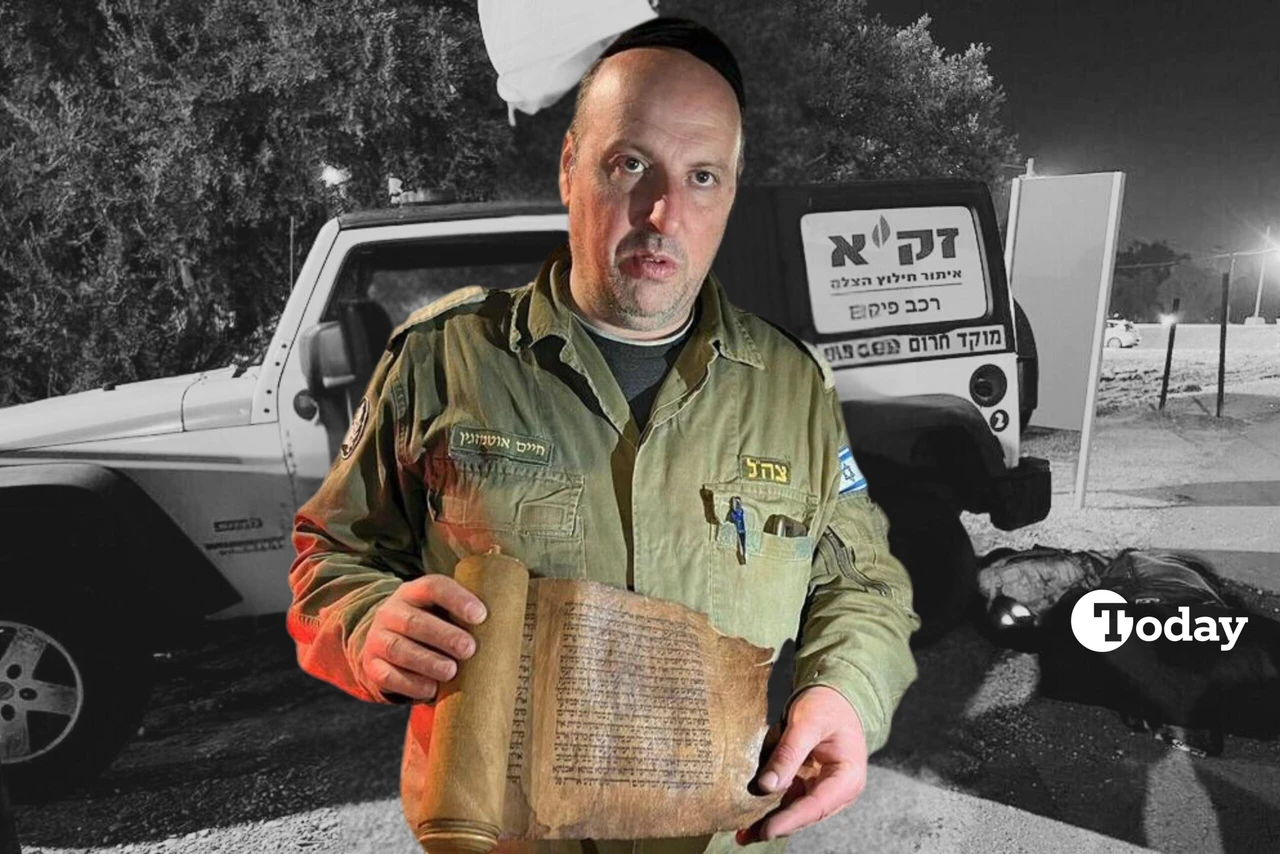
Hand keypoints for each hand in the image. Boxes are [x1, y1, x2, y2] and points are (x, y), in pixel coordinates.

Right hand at [357, 574, 487, 701]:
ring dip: (427, 661)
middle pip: (414, 622)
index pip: (433, 587)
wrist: (385, 646)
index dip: (457, 599)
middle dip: (444, 636)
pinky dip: (411, 684)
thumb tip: (508, 630)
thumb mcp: (441, 613)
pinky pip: (388, 675)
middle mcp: (391, 612)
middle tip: (470, 648)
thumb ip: (465, 617)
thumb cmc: (429, 628)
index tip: (481, 616)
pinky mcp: (372, 666)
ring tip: (451, 671)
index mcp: (414, 593)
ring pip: (399, 649)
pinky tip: (431, 689)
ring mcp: (378, 639)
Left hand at [738, 685, 867, 843]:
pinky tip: (748, 815)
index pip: (816, 806)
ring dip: (768, 820)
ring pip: (793, 810)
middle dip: (775, 825)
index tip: (766, 830)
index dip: (790, 820)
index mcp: (847, 778)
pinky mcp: (807, 783)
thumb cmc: (827, 705)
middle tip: (744, 834)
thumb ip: (788, 753)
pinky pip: (787, 798)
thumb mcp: (807, 722)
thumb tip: (766, 785)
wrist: (835, 695)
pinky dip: (769, 805)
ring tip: (742, 833)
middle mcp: (836, 790)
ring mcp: (821, 788)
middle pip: (803, 814)